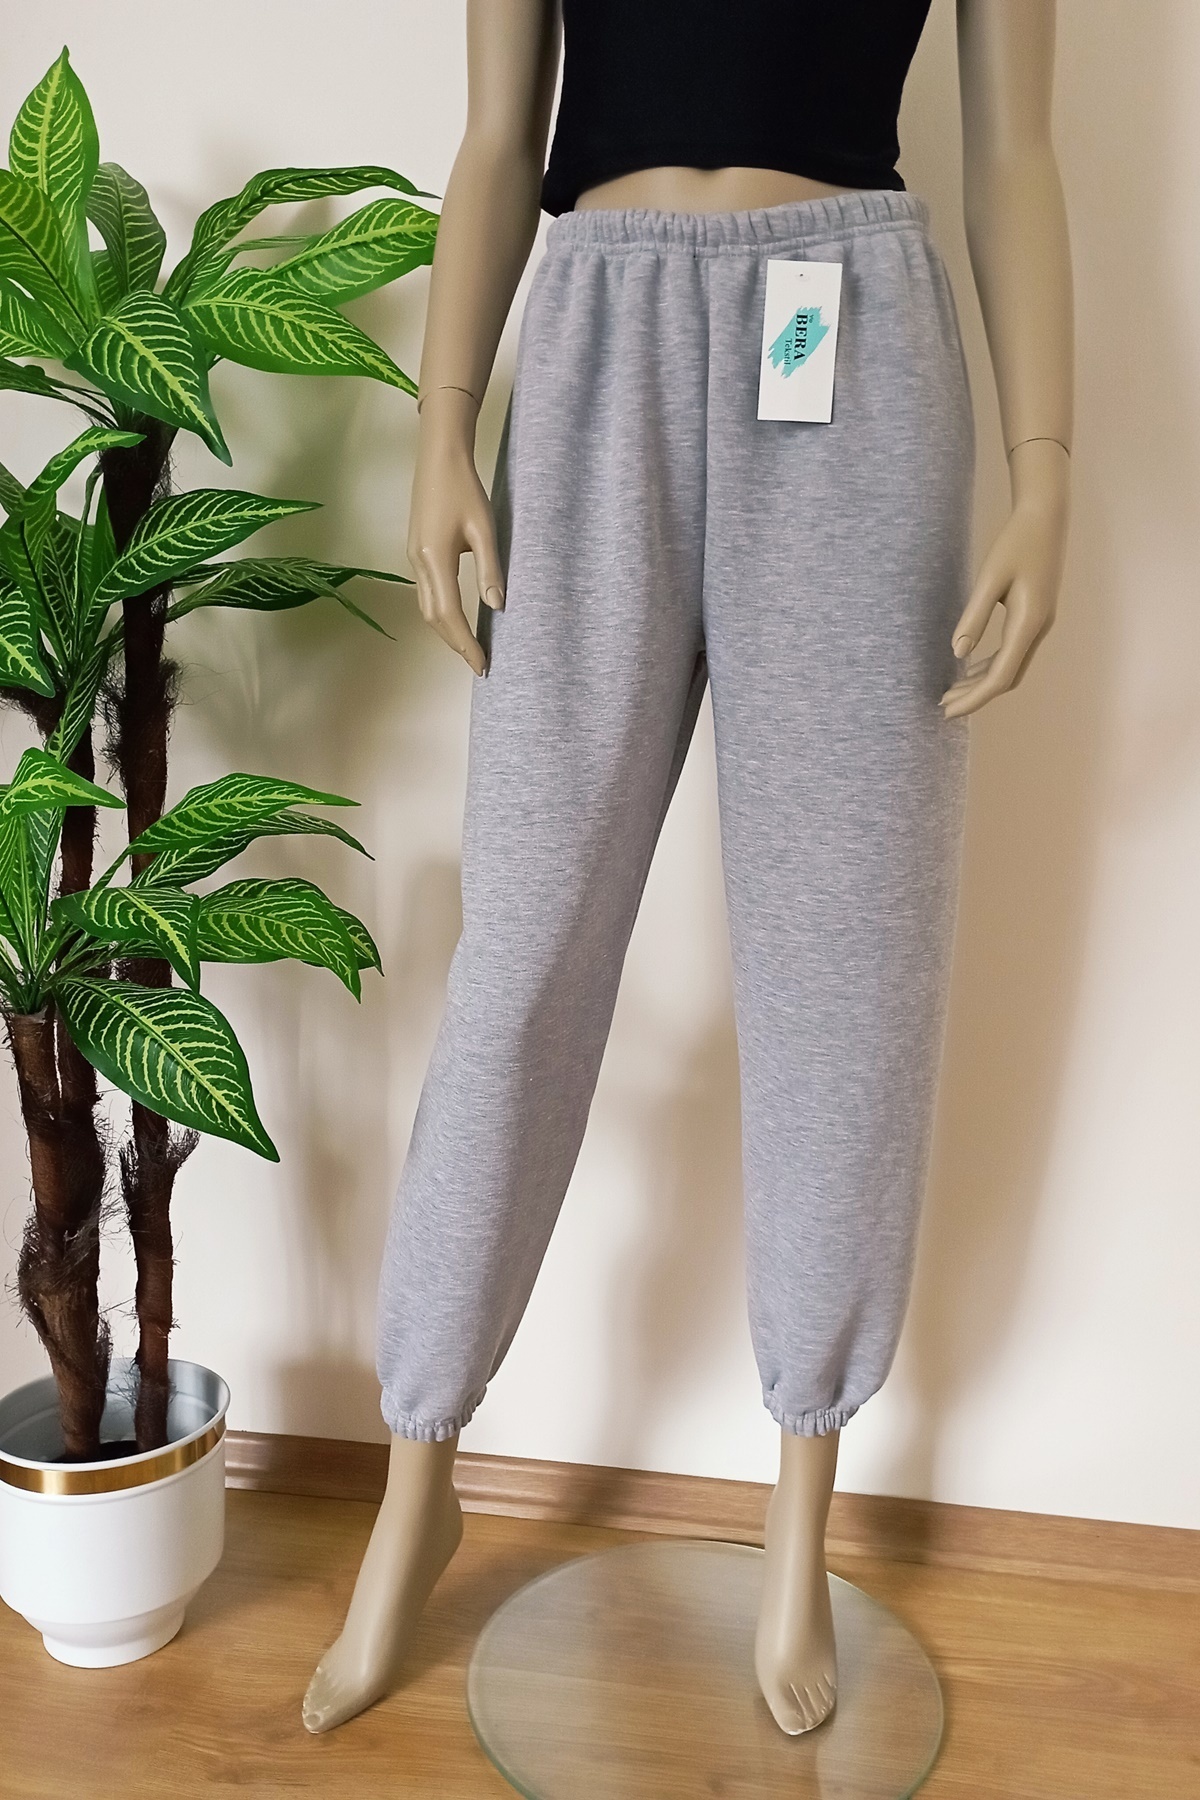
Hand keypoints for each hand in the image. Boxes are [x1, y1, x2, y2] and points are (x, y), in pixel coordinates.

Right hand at [406, 389, 504, 676]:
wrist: (438, 457)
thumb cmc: (465, 488)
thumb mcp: (484, 528)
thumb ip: (490, 569)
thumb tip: (496, 606)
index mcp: (435, 558)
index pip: (450, 614)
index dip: (465, 643)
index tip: (482, 664)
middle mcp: (419, 563)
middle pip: (433, 618)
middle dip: (454, 644)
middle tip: (478, 663)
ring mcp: (413, 558)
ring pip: (427, 607)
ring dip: (446, 631)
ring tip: (469, 647)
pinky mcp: (415, 552)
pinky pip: (426, 593)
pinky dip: (441, 613)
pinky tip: (457, 618)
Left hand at [940, 437, 1069, 719]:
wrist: (1046, 517)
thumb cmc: (1016, 542)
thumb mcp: (990, 578)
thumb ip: (974, 616)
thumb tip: (958, 653)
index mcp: (1029, 622)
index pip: (1000, 676)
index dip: (974, 698)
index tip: (948, 710)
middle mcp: (1038, 629)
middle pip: (1007, 678)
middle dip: (976, 696)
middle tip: (943, 707)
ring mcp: (1040, 624)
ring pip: (1011, 667)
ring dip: (982, 682)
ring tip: (952, 692)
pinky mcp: (1036, 617)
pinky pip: (1013, 652)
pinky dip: (991, 666)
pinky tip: (971, 667)